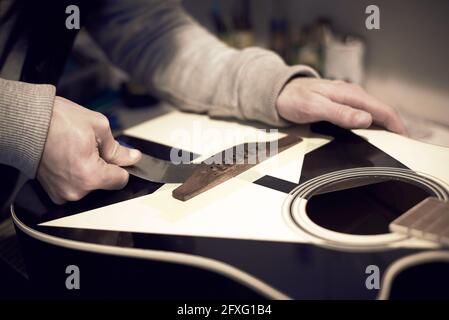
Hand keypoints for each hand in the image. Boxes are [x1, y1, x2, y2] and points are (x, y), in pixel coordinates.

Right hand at [37, 97, 141, 203]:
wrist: (26, 121)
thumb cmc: (56, 121)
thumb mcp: (98, 127)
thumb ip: (119, 148)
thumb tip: (132, 157)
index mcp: (90, 176)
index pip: (121, 180)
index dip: (122, 165)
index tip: (117, 156)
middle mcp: (76, 190)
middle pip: (105, 183)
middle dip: (104, 166)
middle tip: (90, 147)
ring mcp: (63, 193)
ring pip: (91, 185)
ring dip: (90, 170)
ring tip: (77, 151)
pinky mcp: (54, 192)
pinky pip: (75, 185)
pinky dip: (76, 174)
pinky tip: (69, 158)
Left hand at [276, 78, 406, 134]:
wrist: (280, 92)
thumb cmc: (294, 99)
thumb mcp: (315, 107)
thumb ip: (340, 113)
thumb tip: (366, 120)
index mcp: (350, 94)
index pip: (382, 109)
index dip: (396, 125)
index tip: (405, 140)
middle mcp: (352, 94)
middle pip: (381, 111)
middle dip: (394, 127)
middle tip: (402, 145)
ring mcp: (347, 98)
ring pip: (373, 112)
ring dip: (384, 126)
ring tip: (391, 142)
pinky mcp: (342, 103)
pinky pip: (362, 113)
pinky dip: (372, 124)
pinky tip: (372, 133)